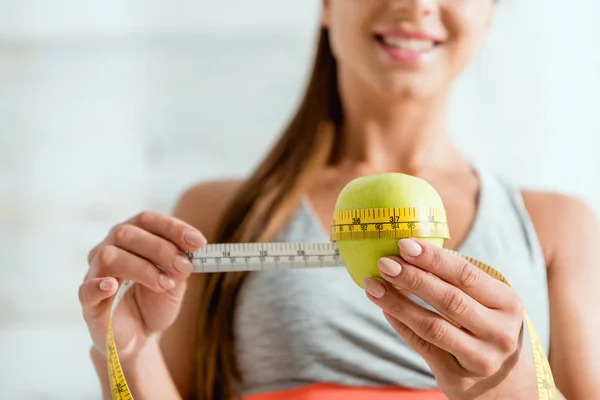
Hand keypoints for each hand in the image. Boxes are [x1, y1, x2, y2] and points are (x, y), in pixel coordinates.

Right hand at [78, 211, 205, 361]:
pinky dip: (98, 285)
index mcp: (132, 237)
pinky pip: (86, 288)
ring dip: (142, 268)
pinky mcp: (88, 301)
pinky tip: (111, 286)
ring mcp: (96, 273)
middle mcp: (110, 248)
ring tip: (164, 284)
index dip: (173, 227)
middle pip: (127, 233)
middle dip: (161, 248)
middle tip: (184, 267)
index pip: (147, 220)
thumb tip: (189, 253)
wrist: (139, 336)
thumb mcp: (175, 283)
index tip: (198, 241)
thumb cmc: (155, 302)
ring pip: (110, 256)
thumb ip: (180, 267)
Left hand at [363, 238, 535, 399]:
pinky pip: (423, 346)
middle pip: (449, 300)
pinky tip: (385, 309)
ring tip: (373, 286)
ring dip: (398, 303)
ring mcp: (481, 358)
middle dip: (412, 278)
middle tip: (384, 263)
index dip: (434, 259)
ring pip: (432, 326)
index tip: (404, 244)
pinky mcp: (458, 378)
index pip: (467, 275)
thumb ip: (458, 281)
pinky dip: (401, 325)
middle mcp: (499, 332)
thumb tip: (408, 253)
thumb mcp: (488, 302)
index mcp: (508, 303)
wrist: (504, 382)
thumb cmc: (487, 327)